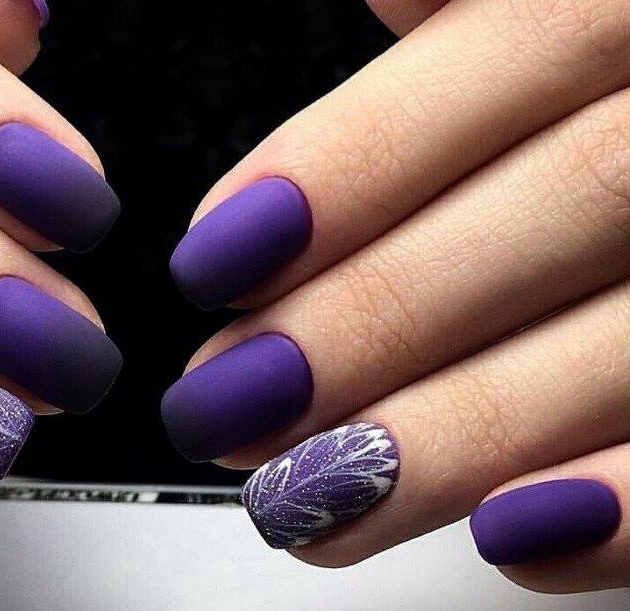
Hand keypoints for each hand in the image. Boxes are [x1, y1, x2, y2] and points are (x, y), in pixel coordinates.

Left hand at [163, 0, 629, 593]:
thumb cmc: (593, 83)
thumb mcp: (540, 10)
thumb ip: (469, 10)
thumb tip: (381, 5)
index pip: (518, 50)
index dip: (352, 163)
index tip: (215, 260)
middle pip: (572, 207)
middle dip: (372, 318)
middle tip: (231, 399)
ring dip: (451, 440)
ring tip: (305, 495)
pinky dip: (624, 509)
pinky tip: (507, 539)